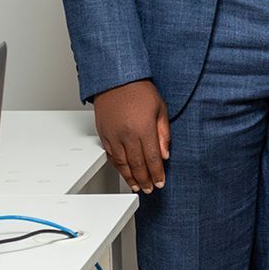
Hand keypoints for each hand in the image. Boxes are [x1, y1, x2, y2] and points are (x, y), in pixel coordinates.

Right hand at [93, 79, 168, 193]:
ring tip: (137, 186)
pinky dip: (118, 166)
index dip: (157, 173)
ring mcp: (113, 135)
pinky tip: (123, 172)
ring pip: (122, 163)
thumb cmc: (140, 91)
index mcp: (143, 129)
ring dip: (130, 177)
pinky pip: (111, 155)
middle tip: (150, 189)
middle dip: (145, 179)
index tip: (161, 182)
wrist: (116, 80)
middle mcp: (126, 135)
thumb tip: (165, 154)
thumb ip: (164, 134)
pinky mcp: (104, 134)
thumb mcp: (161, 109)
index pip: (152, 158)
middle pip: (137, 164)